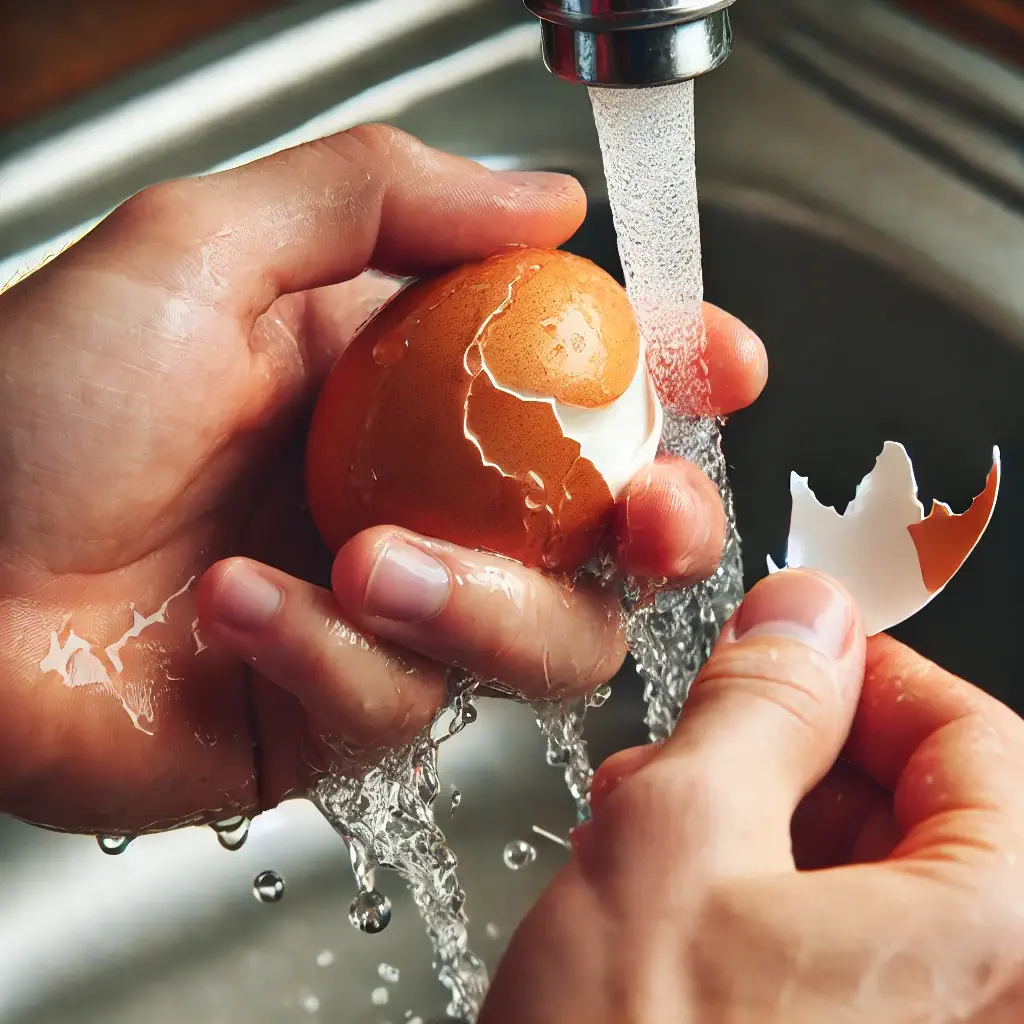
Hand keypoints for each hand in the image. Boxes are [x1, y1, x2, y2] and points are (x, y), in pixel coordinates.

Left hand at [0, 125, 765, 835]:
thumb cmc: (29, 412)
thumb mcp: (200, 250)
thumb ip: (378, 197)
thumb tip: (545, 202)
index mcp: (399, 386)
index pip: (572, 376)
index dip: (664, 371)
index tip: (720, 363)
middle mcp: (416, 500)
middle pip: (600, 530)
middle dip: (657, 524)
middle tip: (651, 511)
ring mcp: (387, 614)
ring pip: (537, 639)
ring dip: (480, 603)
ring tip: (365, 558)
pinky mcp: (338, 713)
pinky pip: (401, 704)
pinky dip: (328, 650)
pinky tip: (236, 607)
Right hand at [483, 570, 1023, 1023]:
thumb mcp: (679, 833)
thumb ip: (759, 701)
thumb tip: (803, 614)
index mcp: (998, 941)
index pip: (978, 737)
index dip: (866, 673)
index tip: (785, 648)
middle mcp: (987, 1004)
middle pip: (922, 810)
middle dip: (789, 755)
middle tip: (696, 743)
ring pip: (867, 879)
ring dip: (754, 822)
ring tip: (652, 819)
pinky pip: (835, 951)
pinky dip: (752, 898)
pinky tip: (667, 893)